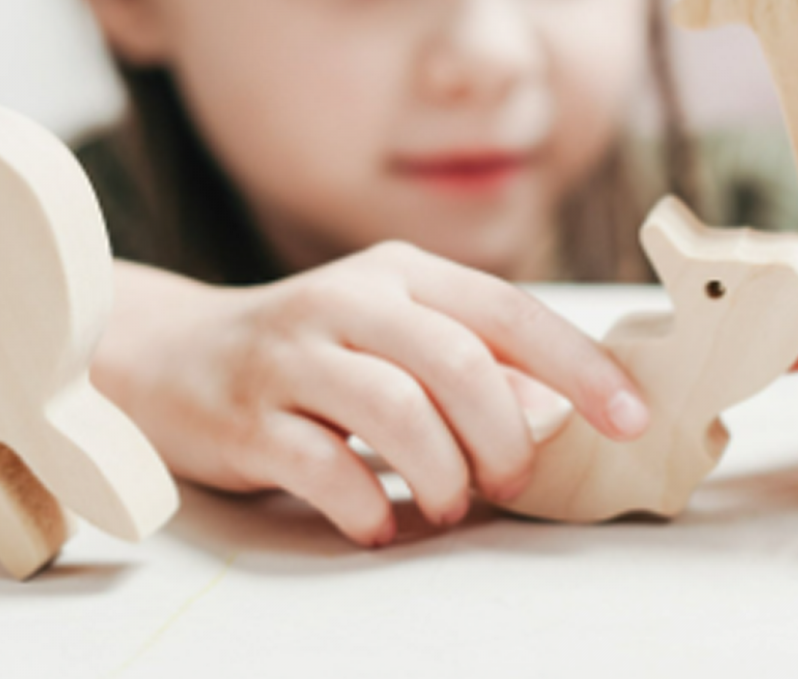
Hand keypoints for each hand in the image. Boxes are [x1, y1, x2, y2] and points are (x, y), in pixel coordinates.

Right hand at [92, 243, 649, 546]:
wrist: (167, 353)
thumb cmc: (310, 352)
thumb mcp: (393, 333)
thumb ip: (472, 362)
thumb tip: (561, 409)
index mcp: (401, 274)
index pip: (508, 311)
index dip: (578, 365)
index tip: (630, 417)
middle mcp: (348, 301)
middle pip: (459, 362)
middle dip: (505, 435)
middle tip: (510, 481)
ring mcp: (292, 356)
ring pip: (397, 412)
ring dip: (442, 475)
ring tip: (446, 504)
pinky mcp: (246, 416)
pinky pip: (323, 468)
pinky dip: (366, 507)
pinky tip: (377, 524)